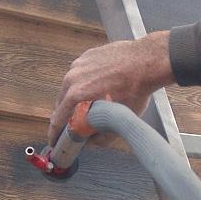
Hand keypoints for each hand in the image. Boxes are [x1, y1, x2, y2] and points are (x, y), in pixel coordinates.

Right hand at [49, 30, 172, 144]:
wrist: (147, 62)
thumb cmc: (135, 89)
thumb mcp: (119, 121)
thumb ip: (100, 138)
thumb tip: (90, 143)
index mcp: (75, 95)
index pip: (57, 119)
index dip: (54, 133)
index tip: (54, 140)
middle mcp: (72, 78)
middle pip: (61, 102)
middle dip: (66, 116)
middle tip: (73, 125)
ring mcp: (78, 64)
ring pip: (70, 87)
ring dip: (75, 98)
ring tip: (89, 105)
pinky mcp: (87, 56)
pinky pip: (80, 74)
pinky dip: (84, 83)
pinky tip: (98, 87)